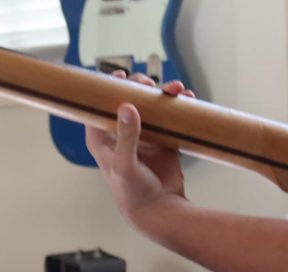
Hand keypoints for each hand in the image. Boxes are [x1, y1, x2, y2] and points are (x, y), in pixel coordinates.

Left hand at [85, 71, 195, 232]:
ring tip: (176, 89)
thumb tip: (127, 106)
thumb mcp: (126, 165)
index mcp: (103, 137)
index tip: (121, 75)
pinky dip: (178, 105)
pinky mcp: (163, 137)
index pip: (100, 105)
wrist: (159, 211)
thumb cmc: (132, 193)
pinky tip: (187, 99)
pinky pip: (170, 115)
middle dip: (141, 86)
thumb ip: (126, 137)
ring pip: (151, 103)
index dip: (108, 88)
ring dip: (163, 92)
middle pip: (128, 97)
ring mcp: (143, 133)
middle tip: (150, 85)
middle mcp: (122, 132)